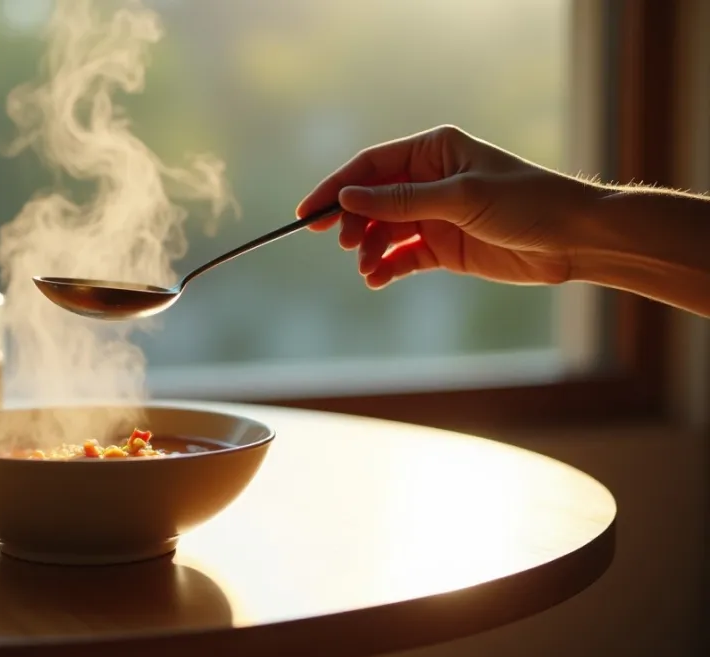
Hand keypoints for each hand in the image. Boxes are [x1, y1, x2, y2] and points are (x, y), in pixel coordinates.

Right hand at [296, 125, 600, 288]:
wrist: (574, 240)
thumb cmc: (527, 202)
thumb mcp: (461, 198)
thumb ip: (401, 201)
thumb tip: (348, 198)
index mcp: (434, 151)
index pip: (371, 166)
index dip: (337, 187)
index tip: (308, 213)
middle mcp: (429, 180)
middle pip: (371, 200)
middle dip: (352, 222)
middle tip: (343, 244)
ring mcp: (434, 215)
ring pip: (384, 231)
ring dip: (369, 249)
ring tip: (366, 267)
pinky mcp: (443, 248)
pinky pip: (402, 257)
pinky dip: (386, 268)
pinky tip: (376, 280)